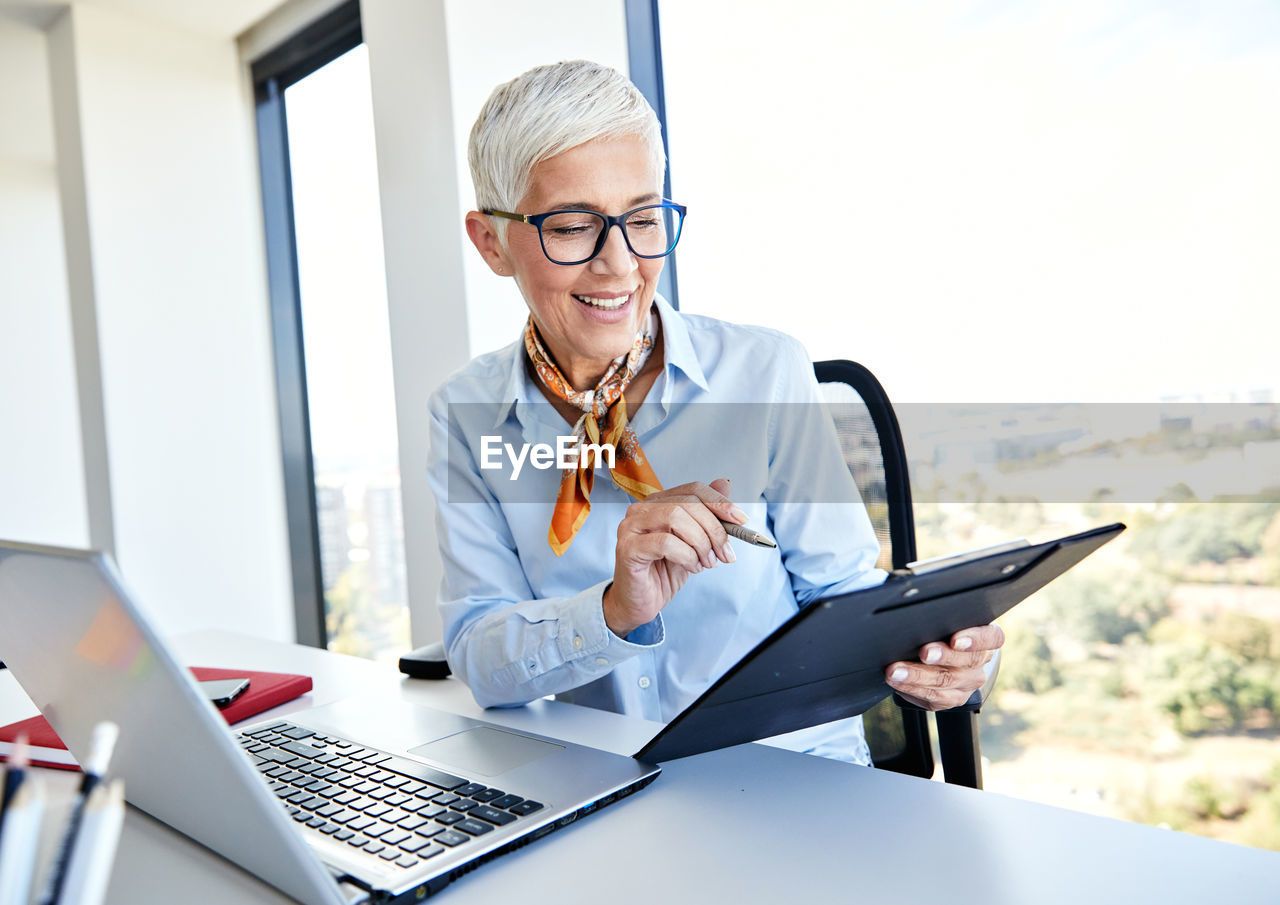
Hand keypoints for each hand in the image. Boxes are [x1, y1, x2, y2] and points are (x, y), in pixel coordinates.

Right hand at [602, 478, 744, 636]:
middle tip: (725, 553)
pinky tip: (692, 567)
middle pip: (687, 502)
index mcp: (658, 504)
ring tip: (707, 562)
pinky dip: (686, 555)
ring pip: (675, 517)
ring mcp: (631, 527)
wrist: (640, 603)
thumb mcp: (694, 543)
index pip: (693, 490)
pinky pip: (665, 542)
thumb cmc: (663, 573)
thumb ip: (707, 515)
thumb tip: (725, 483)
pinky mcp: (628, 548)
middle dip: (714, 528)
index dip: (720, 502)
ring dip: (701, 542)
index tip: (741, 520)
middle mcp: (641, 510)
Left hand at [884, 624, 1004, 709]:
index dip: (976, 639)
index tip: (955, 639)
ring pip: (945, 682)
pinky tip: (897, 683)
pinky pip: (933, 697)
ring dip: (917, 676)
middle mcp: (980, 663)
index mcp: (987, 638)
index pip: (992, 638)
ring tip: (895, 671)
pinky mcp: (952, 699)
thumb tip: (916, 611)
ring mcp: (968, 684)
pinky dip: (911, 689)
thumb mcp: (947, 618)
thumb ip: (941, 615)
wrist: (944, 655)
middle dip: (942, 657)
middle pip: (967, 661)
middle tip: (922, 652)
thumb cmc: (942, 629)